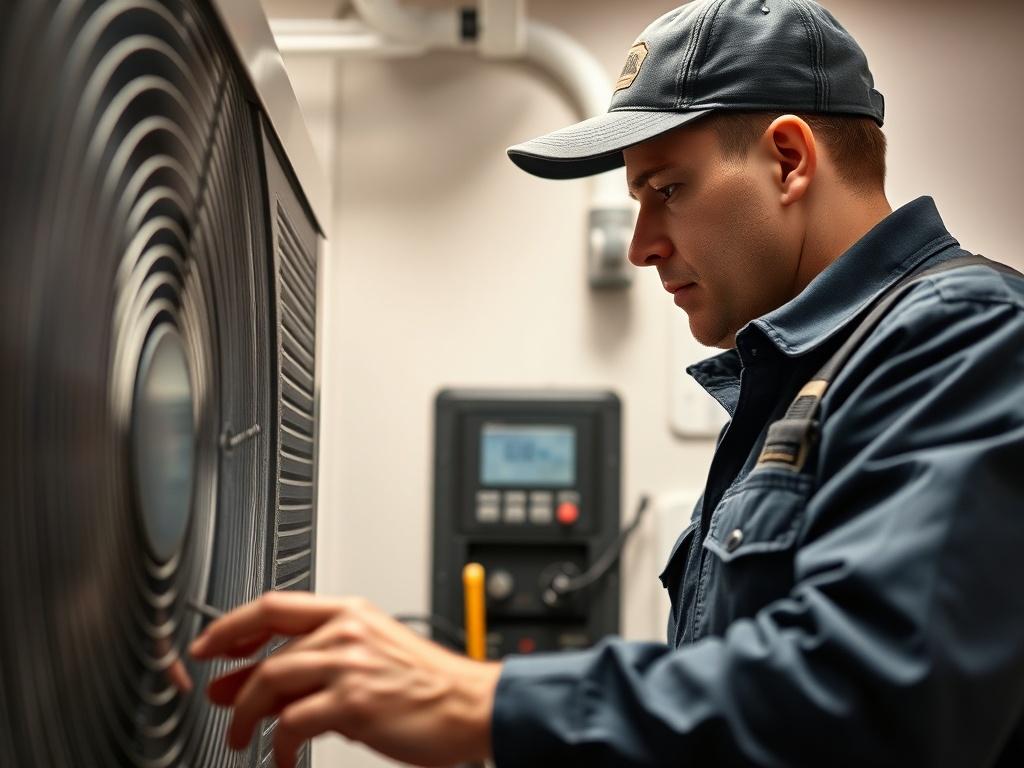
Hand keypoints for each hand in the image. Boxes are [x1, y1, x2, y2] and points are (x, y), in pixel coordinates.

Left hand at [189, 591, 501, 767]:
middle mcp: (346, 631)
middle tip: (221, 704)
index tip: (209, 645)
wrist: (469, 703)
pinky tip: (281, 757)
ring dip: (247, 717)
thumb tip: (269, 679)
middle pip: (268, 651)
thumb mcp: (374, 652)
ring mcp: (348, 665)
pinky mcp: (352, 703)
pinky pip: (291, 723)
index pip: (274, 606)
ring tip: (244, 738)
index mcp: (351, 612)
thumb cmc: (428, 682)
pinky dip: (277, 745)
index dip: (232, 625)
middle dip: (235, 683)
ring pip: (271, 683)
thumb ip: (324, 659)